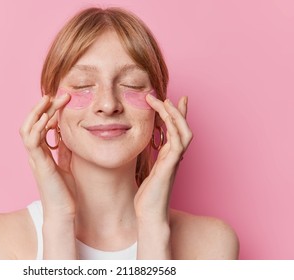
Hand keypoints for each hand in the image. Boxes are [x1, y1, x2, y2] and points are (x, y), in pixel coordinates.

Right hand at [19, 94, 75, 218]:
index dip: (47, 111)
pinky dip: (37, 127)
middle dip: (43, 106)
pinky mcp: (39, 164)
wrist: (63, 211)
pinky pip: (32, 141)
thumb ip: (65, 149)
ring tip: (49, 98)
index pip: (39, 126)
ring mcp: (35, 158)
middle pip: (32, 123)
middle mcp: (35, 153)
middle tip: (57, 94)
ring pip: (27, 128)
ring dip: (38, 111)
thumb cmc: (65, 191)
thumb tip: (69, 133)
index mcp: (41, 153)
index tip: (60, 100)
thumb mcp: (67, 164)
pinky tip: (47, 117)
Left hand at [134, 95, 192, 221]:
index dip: (177, 115)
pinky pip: (177, 144)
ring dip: (175, 116)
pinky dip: (174, 130)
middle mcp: (174, 157)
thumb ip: (153, 160)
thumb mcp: (149, 172)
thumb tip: (149, 150)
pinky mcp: (169, 167)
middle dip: (177, 111)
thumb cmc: (148, 196)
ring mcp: (174, 162)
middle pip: (183, 128)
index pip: (176, 131)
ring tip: (166, 102)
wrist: (150, 214)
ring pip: (182, 133)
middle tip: (167, 96)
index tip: (172, 99)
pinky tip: (167, 120)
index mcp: (169, 157)